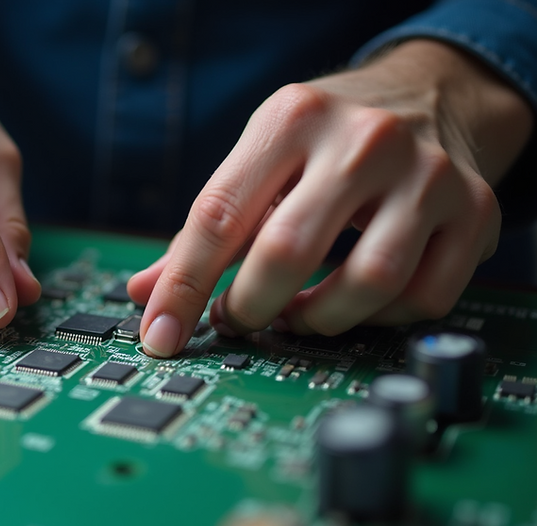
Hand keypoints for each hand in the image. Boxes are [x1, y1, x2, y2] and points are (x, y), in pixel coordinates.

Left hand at [129, 40, 532, 356]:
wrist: (429, 95)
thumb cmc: (325, 140)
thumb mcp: (260, 159)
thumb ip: (202, 230)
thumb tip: (147, 295)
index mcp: (290, 120)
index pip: (218, 215)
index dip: (183, 287)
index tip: (161, 335)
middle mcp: (362, 140)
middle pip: (287, 254)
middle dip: (249, 308)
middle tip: (237, 318)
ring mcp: (426, 175)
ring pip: (366, 285)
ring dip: (316, 320)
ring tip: (295, 313)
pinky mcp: (475, 211)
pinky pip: (422, 298)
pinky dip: (379, 319)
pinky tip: (355, 302)